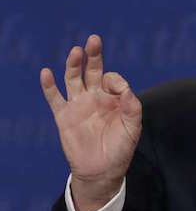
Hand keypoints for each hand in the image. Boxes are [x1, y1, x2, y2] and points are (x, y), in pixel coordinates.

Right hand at [40, 34, 141, 210]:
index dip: (116, 81)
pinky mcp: (64, 116)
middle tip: (93, 40)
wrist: (102, 170)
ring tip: (76, 51)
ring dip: (73, 64)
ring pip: (73, 79)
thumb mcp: (133, 128)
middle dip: (93, 55)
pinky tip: (46, 73)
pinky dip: (49, 86)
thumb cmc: (120, 148)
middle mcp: (95, 97)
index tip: (118, 92)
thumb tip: (125, 90)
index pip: (113, 79)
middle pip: (92, 70)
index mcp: (113, 98)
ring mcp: (78, 105)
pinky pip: (54, 98)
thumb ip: (132, 108)